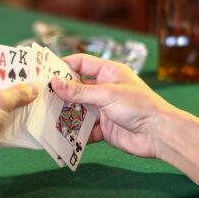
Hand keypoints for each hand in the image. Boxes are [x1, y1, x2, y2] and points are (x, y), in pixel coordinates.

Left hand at [0, 64, 36, 166]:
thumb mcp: (0, 102)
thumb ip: (18, 93)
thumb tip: (33, 88)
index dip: (0, 61)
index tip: (17, 61)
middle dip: (9, 83)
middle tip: (28, 79)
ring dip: (9, 101)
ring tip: (28, 96)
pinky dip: (5, 116)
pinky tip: (20, 116)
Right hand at [50, 54, 177, 158]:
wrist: (158, 134)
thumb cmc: (139, 106)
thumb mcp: (107, 94)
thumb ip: (80, 91)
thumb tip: (55, 83)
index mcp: (109, 72)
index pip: (81, 63)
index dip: (63, 65)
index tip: (44, 71)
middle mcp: (105, 89)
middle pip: (76, 88)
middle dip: (60, 93)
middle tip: (39, 96)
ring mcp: (104, 109)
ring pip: (78, 109)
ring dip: (65, 113)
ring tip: (45, 115)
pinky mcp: (104, 128)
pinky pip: (84, 129)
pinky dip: (74, 132)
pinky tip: (60, 134)